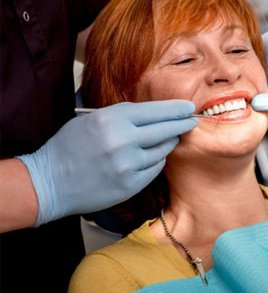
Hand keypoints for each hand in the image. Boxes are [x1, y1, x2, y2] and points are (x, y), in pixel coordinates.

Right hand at [18, 100, 195, 225]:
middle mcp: (123, 141)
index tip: (188, 107)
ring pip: (163, 150)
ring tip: (168, 138)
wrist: (50, 183)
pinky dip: (156, 160)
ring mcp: (128, 165)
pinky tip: (152, 156)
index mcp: (111, 120)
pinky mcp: (131, 185)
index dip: (175, 109)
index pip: (155, 111)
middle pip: (166, 130)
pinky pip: (155, 168)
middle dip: (182, 124)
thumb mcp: (92, 120)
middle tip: (191, 120)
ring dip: (168, 143)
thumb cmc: (69, 147)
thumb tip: (154, 113)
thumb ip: (123, 116)